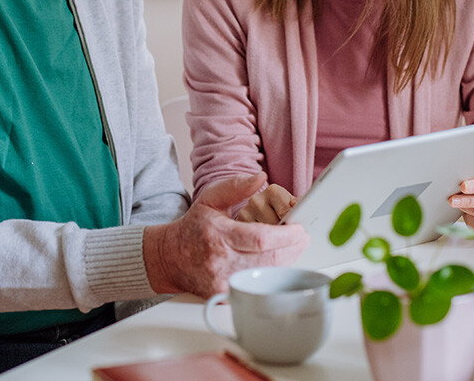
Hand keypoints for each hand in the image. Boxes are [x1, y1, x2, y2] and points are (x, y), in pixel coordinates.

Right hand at [143, 172, 309, 297]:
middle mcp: (222, 261)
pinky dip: (271, 275)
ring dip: (286, 261)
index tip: (299, 228)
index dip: (286, 236)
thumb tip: (260, 177)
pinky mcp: (225, 297)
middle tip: (302, 237)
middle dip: (293, 248)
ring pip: (267, 275)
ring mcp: (223, 282)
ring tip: (293, 247)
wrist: (170, 257)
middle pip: (270, 260)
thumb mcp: (210, 198)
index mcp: (219, 234)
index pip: (261, 239)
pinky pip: (256, 286)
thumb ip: (236, 186)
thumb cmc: (194, 226)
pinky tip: (277, 263)